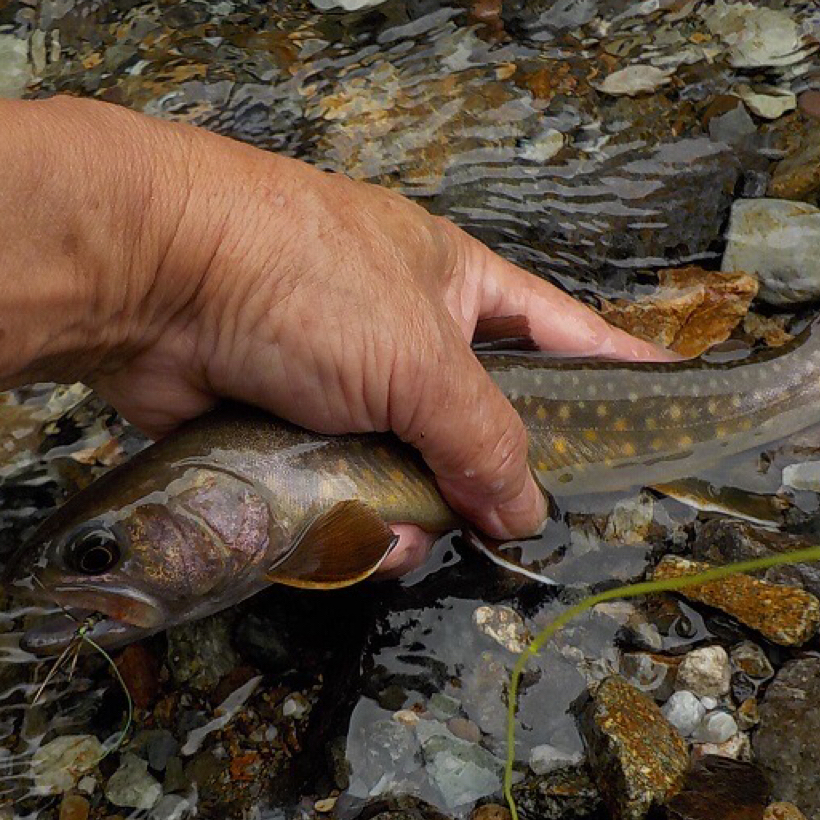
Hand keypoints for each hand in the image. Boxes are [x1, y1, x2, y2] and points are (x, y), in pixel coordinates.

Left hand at [66, 110, 666, 570]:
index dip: (615, 373)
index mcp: (454, 286)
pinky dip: (343, 521)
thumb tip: (526, 513)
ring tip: (403, 538)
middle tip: (499, 531)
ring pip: (402, 472)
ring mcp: (333, 383)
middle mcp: (398, 334)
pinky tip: (349, 542)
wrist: (152, 276)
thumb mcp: (420, 359)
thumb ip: (483, 440)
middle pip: (473, 425)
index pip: (561, 334)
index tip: (666, 409)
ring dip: (409, 514)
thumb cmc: (301, 278)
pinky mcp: (277, 429)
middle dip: (485, 481)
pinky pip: (332, 493)